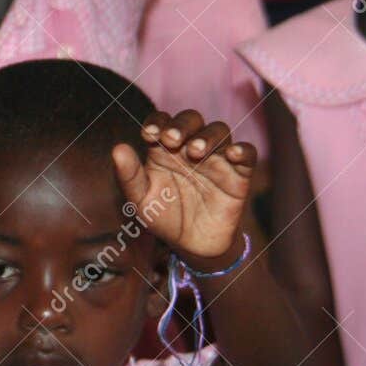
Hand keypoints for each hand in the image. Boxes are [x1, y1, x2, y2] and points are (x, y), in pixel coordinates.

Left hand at [111, 111, 256, 263]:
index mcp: (165, 148)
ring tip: (196, 151)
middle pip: (191, 119)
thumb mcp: (141, 200)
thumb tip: (117, 148)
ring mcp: (216, 158)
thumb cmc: (164, 217)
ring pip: (219, 130)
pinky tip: (232, 154)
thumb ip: (128, 176)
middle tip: (171, 139)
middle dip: (182, 125)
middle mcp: (191, 147)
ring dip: (208, 136)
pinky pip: (247, 154)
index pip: (162, 122)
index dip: (156, 122)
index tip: (148, 134)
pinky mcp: (239, 174)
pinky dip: (242, 150)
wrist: (193, 246)